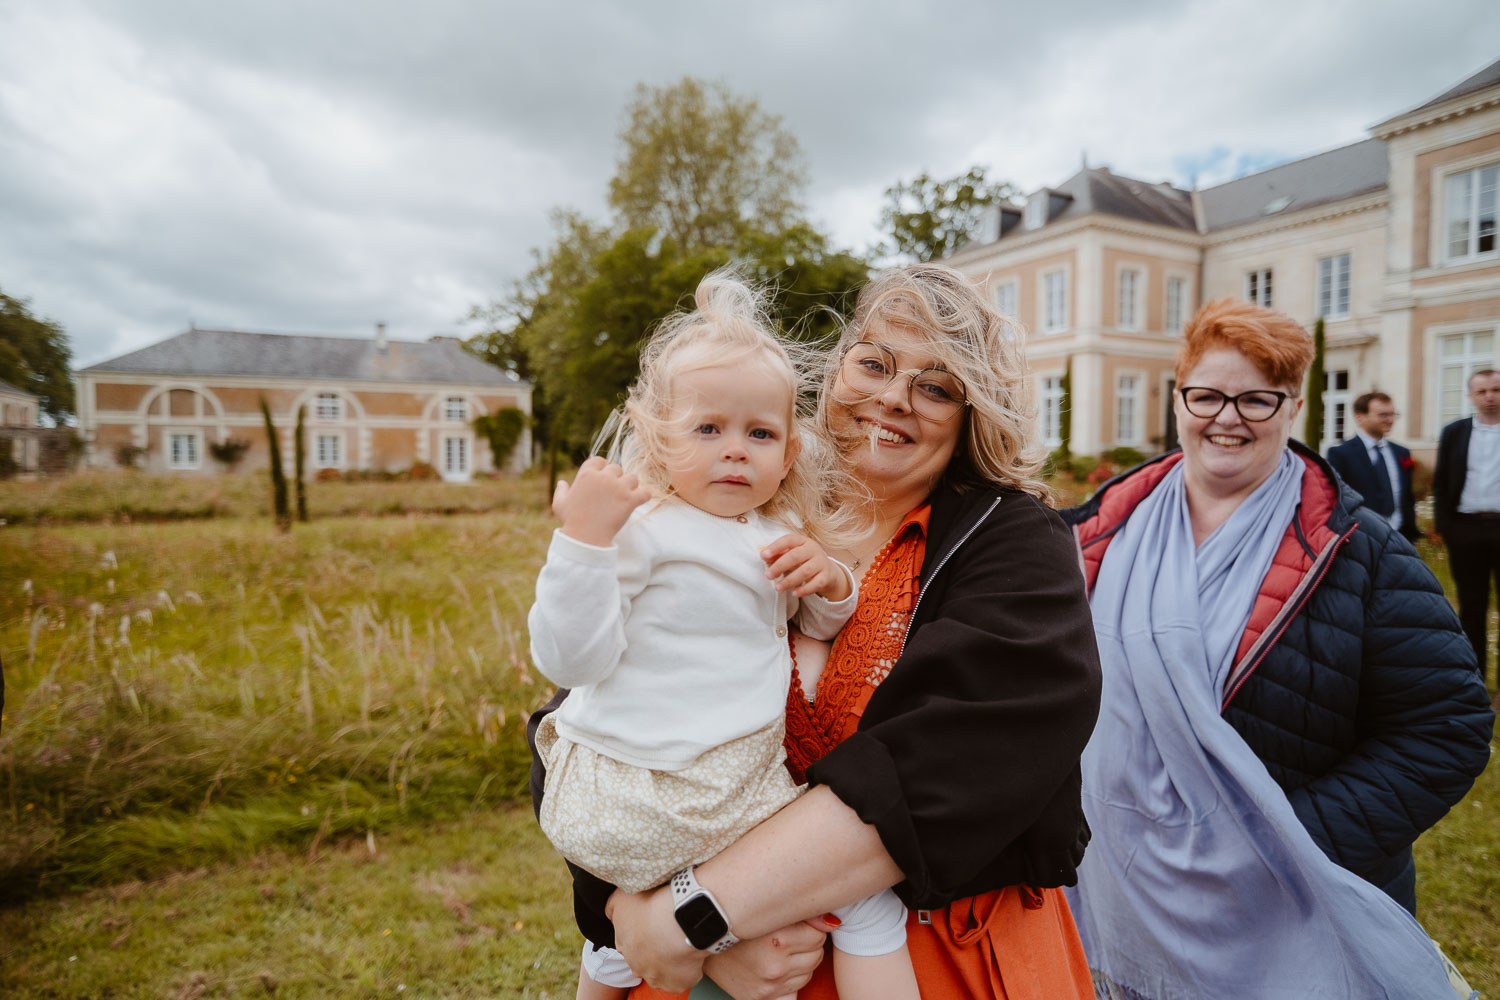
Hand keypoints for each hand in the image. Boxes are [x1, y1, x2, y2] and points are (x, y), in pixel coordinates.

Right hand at [554, 457, 650, 546]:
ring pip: (632, 478)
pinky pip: (645, 492)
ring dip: (630, 486)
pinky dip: (643, 496)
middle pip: (617, 468)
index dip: (602, 468)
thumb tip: (562, 483)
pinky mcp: (630, 500)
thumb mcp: (560, 504)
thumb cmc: (571, 521)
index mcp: (586, 474)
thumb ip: (561, 491)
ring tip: (626, 496)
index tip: (602, 479)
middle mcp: (603, 477)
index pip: (599, 460)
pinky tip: (638, 501)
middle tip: (614, 491)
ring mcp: (618, 488)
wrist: (586, 538)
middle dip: (616, 478)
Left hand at [608, 885, 706, 993]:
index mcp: (623, 946)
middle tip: (666, 933)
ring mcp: (657, 978)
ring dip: (669, 961)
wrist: (680, 919)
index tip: (652, 924)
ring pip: (662, 972)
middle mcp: (637, 966)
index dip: (640, 934)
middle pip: (644, 961)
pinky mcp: (678, 984)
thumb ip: (612, 908)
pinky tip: (690, 951)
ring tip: (680, 941)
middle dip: (652, 950)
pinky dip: (687, 968)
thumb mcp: (621, 898)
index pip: (628, 945)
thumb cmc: (651, 906)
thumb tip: (610, 914)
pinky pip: (683, 978)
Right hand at [701, 920, 829, 999]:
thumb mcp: (768, 910)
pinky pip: (795, 989)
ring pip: (808, 972)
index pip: (818, 935)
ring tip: (778, 950)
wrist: (701, 939)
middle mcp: (774, 965)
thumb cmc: (738, 919)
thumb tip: (833, 922)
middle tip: (786, 936)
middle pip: (816, 954)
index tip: (795, 924)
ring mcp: (769, 984)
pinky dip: (791, 979)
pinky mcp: (763, 997)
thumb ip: (805, 914)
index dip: (809, 927)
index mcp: (777, 939)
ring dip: (800, 961)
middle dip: (807, 944)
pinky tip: (777, 968)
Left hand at [760, 534, 851, 601]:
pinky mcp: (826, 577)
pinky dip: (804, 589)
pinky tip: (794, 593)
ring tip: (777, 587)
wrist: (827, 571)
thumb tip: (763, 555)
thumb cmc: (804, 561)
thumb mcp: (792, 554)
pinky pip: (815, 584)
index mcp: (803, 541)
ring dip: (789, 580)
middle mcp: (813, 550)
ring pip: (805, 571)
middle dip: (780, 566)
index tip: (763, 556)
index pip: (788, 540)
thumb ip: (778, 554)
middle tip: (768, 575)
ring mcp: (821, 563)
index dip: (775, 547)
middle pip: (796, 556)